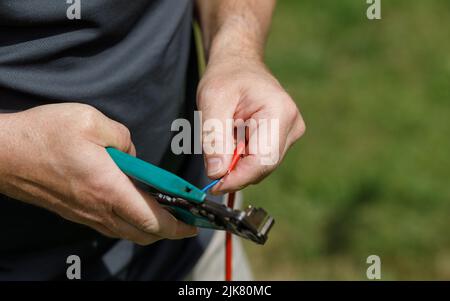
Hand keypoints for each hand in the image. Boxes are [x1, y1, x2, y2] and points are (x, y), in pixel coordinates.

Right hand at [0, 103, 196, 244]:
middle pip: (143, 233)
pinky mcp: (75, 212)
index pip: (152, 219)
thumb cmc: (45, 135)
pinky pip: (110, 224)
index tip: (194, 224)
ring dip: (150, 226)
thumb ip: (123, 138)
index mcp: (108, 188)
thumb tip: (132, 154)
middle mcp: (99, 208)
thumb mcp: (92, 121)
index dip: (178, 225)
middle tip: (186, 220)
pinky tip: (134, 204)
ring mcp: (85, 214)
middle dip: (169, 230)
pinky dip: (130, 221)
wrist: (3, 153)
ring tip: (165, 212)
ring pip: (127, 232)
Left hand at [197, 57, 305, 192]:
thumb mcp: (212, 101)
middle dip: (234, 171)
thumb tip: (217, 173)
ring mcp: (290, 135)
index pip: (262, 161)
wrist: (239, 65)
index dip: (237, 178)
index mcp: (280, 113)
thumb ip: (214, 138)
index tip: (213, 185)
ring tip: (225, 136)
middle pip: (262, 167)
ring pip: (259, 167)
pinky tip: (233, 139)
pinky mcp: (282, 140)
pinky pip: (259, 160)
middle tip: (211, 160)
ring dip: (236, 162)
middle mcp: (292, 126)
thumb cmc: (226, 77)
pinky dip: (240, 158)